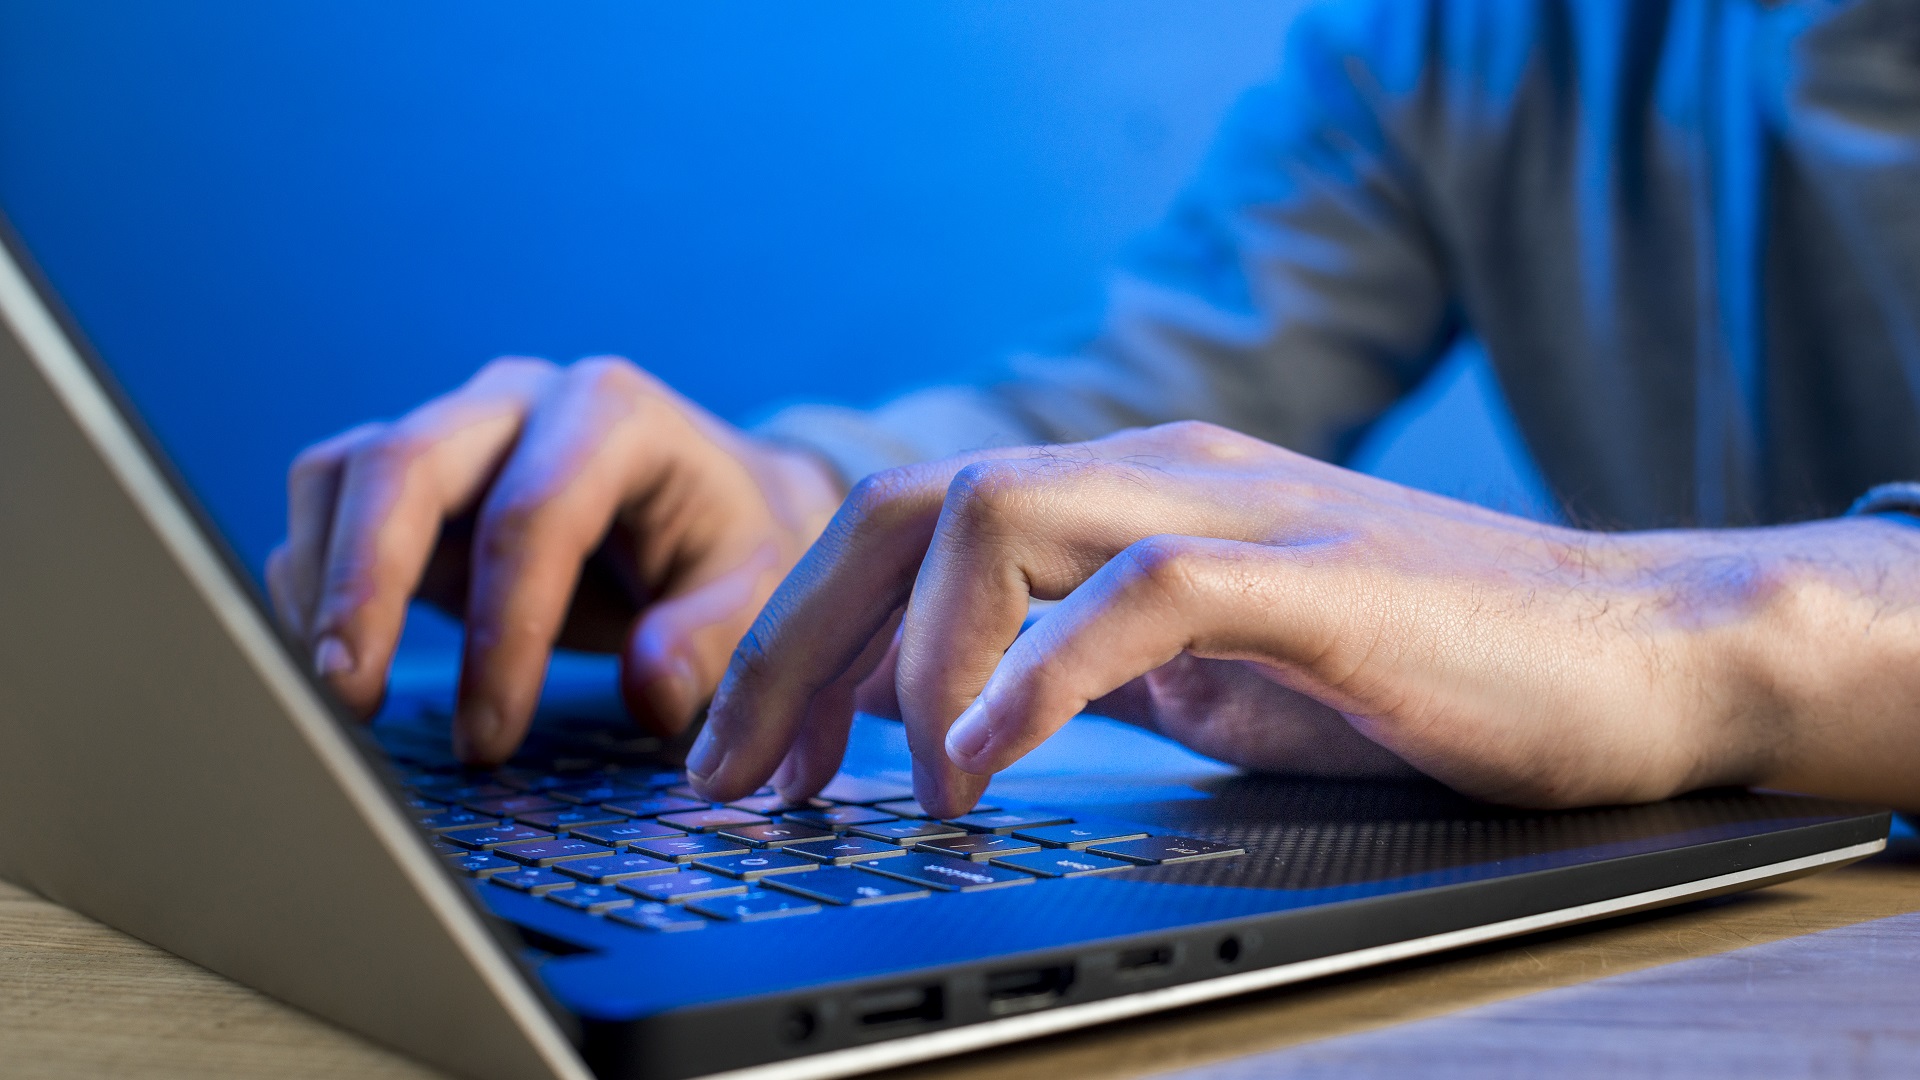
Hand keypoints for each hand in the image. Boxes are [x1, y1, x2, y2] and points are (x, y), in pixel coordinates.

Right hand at [266, 356, 841, 763]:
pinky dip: (312, 581)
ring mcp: (456, 428)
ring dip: (321, 584)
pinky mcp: (414, 471)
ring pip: (343, 473)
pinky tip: (336, 661)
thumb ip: (713, 640)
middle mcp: (518, 400)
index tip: (488, 737)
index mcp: (613, 414)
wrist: (724, 499)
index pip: (531, 516)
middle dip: (363, 587)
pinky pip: (330, 504)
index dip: (499, 633)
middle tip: (349, 700)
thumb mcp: (761, 590)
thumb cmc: (736, 544)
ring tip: (336, 691)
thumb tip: (650, 694)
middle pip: (404, 464)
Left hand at [689, 420, 1919, 815]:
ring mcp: (1230, 511)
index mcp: (1122, 496)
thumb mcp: (1205, 674)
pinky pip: (1131, 598)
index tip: (747, 758)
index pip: (905, 522)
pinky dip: (1028, 685)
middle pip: (908, 502)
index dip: (796, 632)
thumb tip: (946, 717)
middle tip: (740, 778)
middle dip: (794, 639)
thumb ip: (1082, 667)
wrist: (1630, 657)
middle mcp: (1157, 474)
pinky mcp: (1307, 575)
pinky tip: (979, 776)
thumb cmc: (1417, 675)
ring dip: (900, 658)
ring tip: (879, 788)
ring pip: (990, 515)